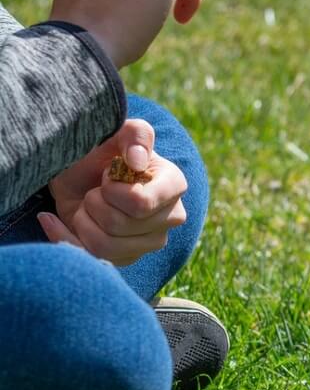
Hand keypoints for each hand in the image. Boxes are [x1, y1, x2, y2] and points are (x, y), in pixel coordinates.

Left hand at [40, 119, 187, 266]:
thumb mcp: (116, 131)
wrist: (80, 172)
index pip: (141, 204)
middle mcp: (170, 217)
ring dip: (82, 221)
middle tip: (95, 189)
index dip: (113, 191)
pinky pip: (91, 258)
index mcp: (173, 186)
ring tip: (85, 205)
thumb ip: (134, 134)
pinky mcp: (127, 258)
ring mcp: (151, 242)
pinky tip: (55, 220)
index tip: (107, 175)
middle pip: (120, 225)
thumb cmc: (102, 150)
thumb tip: (138, 160)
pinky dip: (64, 237)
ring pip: (106, 246)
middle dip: (94, 203)